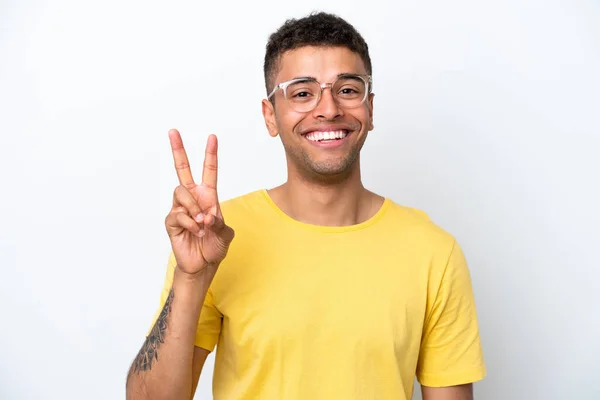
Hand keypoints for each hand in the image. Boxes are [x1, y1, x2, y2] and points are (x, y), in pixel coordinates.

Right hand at [164, 129, 234, 275]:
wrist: (203, 265)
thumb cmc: (214, 247)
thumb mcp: (225, 233)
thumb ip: (219, 222)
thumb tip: (206, 215)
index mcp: (207, 196)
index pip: (208, 171)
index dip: (210, 154)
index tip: (212, 137)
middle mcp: (192, 198)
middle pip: (182, 169)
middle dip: (178, 149)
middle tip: (173, 131)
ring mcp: (180, 208)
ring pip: (181, 192)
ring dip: (194, 208)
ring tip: (202, 224)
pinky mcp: (171, 221)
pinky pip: (178, 214)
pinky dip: (191, 223)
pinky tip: (196, 231)